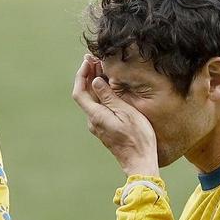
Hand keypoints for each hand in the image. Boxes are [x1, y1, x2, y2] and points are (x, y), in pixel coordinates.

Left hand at [71, 55, 159, 175]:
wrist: (140, 161)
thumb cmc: (137, 137)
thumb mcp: (125, 112)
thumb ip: (109, 96)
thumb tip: (94, 81)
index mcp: (96, 115)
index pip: (79, 92)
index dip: (81, 75)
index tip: (88, 61)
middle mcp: (93, 121)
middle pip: (84, 94)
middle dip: (87, 75)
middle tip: (94, 59)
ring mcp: (98, 126)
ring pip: (91, 100)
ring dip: (94, 83)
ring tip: (101, 67)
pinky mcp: (105, 128)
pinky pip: (98, 107)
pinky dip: (101, 93)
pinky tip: (108, 86)